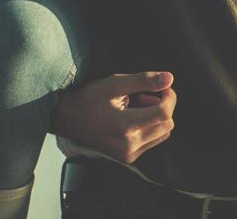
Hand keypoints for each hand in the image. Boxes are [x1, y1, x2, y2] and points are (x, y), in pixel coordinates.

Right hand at [50, 71, 176, 163]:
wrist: (66, 119)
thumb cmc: (88, 99)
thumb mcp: (114, 83)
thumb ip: (143, 80)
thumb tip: (169, 78)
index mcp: (125, 127)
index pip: (164, 113)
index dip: (169, 96)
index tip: (162, 86)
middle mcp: (129, 145)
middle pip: (167, 124)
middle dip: (163, 106)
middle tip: (144, 95)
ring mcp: (128, 154)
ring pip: (163, 133)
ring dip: (158, 117)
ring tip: (137, 106)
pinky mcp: (128, 157)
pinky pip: (152, 141)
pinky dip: (151, 127)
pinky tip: (134, 117)